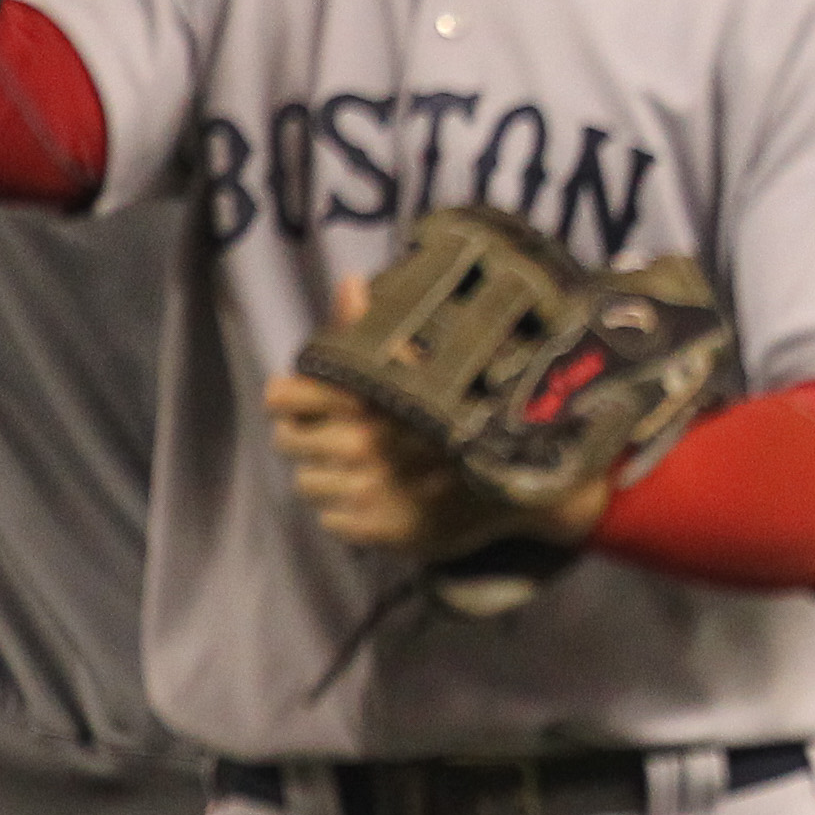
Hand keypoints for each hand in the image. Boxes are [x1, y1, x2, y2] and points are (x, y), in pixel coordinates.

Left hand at [269, 278, 605, 561]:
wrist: (530, 484)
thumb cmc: (473, 414)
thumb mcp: (431, 363)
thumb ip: (378, 330)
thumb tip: (350, 283)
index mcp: (371, 399)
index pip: (284, 397)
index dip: (288, 398)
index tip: (303, 400)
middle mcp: (366, 446)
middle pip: (288, 442)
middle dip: (305, 437)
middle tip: (335, 437)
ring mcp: (374, 492)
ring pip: (307, 483)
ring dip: (326, 476)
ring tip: (358, 469)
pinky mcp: (383, 531)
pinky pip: (332, 521)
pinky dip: (347, 512)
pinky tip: (377, 498)